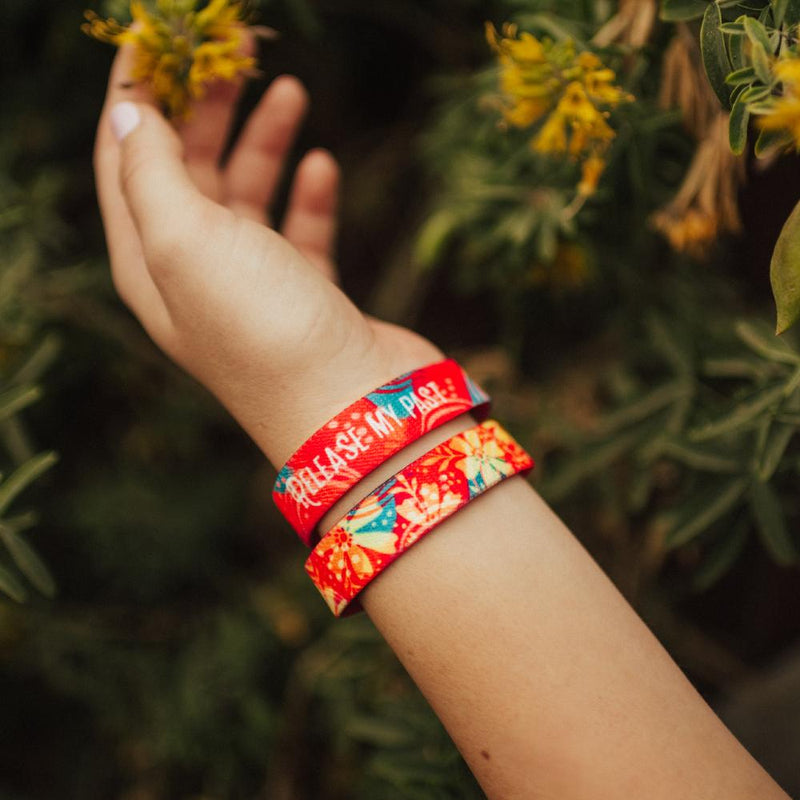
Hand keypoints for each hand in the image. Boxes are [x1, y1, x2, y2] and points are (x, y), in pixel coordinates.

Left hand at [94, 45, 440, 466]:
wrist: (356, 412)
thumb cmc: (266, 331)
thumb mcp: (187, 243)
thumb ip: (150, 172)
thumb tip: (129, 113)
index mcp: (148, 262)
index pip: (123, 158)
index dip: (135, 91)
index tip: (163, 33)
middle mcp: (193, 274)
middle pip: (185, 169)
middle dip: (204, 103)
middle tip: (235, 46)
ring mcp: (253, 286)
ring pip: (246, 195)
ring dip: (262, 139)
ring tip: (287, 85)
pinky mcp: (308, 295)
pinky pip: (299, 232)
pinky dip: (307, 194)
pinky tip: (321, 165)